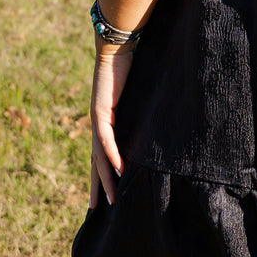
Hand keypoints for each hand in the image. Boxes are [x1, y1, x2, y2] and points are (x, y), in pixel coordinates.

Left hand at [89, 42, 134, 207]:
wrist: (117, 46)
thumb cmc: (129, 65)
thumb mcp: (137, 96)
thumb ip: (142, 111)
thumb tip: (160, 120)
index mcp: (105, 122)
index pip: (102, 154)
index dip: (103, 174)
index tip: (105, 194)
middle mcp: (98, 124)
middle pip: (96, 161)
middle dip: (97, 186)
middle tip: (96, 210)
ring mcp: (97, 120)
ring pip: (100, 156)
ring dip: (106, 179)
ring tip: (111, 200)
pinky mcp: (101, 111)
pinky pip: (107, 139)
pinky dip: (112, 156)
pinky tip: (119, 172)